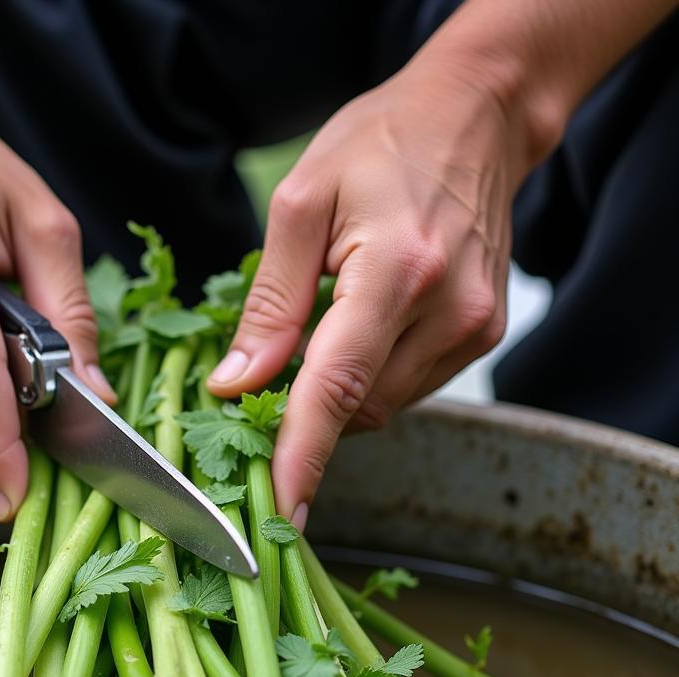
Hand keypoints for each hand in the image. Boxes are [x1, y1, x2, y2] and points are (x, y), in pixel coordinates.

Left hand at [207, 58, 529, 528]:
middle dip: (304, 409)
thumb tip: (236, 384)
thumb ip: (270, 304)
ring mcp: (474, 328)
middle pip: (356, 407)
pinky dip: (370, 376)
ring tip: (327, 326)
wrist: (475, 117)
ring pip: (381, 406)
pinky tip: (363, 328)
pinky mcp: (483, 335)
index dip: (302, 457)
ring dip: (339, 391)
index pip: (337, 389)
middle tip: (267, 375)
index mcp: (397, 272)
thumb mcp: (300, 204)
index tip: (280, 514)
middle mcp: (448, 312)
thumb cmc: (380, 145)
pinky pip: (407, 386)